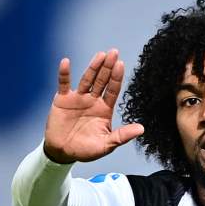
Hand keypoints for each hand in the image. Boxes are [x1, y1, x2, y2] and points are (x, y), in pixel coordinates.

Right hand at [43, 49, 144, 163]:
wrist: (62, 152)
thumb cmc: (85, 150)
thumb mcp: (106, 145)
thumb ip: (122, 136)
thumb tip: (141, 129)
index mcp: (104, 109)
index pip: (113, 90)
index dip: (117, 78)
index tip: (121, 65)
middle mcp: (93, 100)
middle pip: (102, 80)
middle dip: (108, 67)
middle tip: (114, 53)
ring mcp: (78, 98)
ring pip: (86, 79)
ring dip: (93, 67)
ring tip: (100, 55)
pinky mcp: (62, 99)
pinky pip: (63, 84)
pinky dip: (64, 73)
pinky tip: (66, 62)